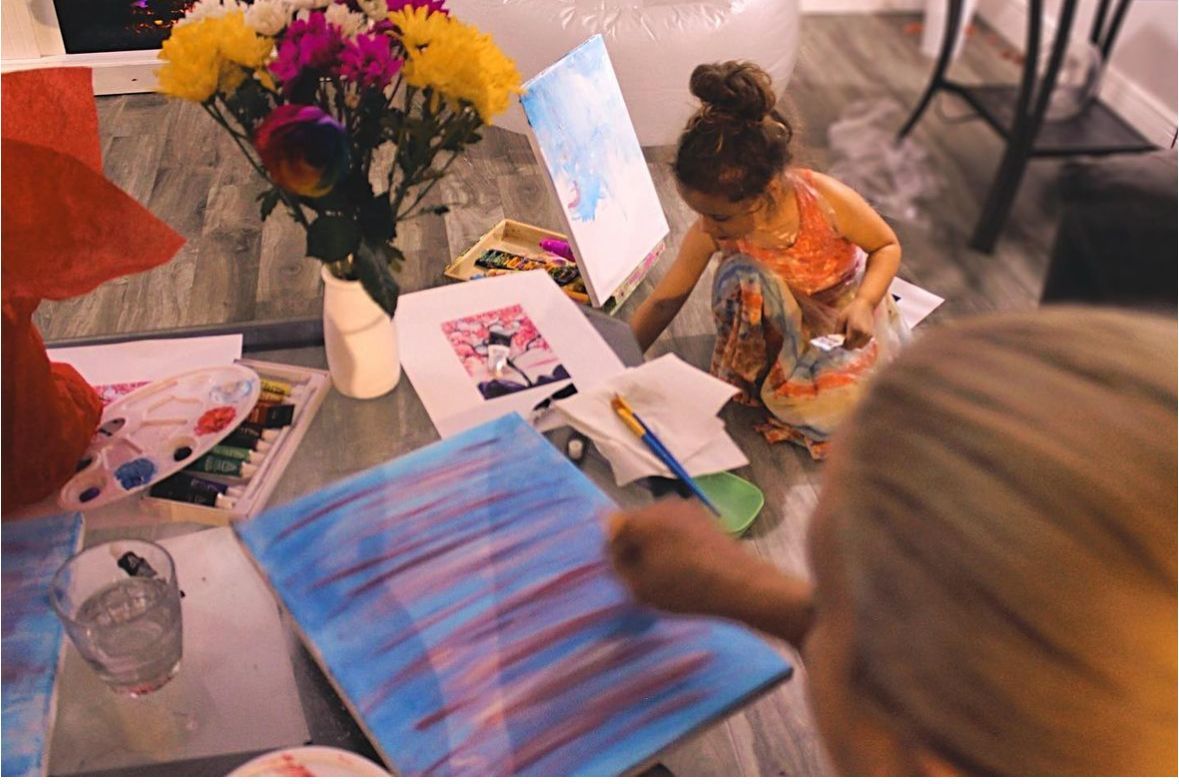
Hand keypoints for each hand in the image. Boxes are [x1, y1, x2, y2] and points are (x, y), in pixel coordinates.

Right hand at [605, 499, 764, 616]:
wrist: (740, 585)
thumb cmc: (685, 589)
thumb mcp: (639, 587)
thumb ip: (617, 565)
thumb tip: (612, 551)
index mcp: (642, 518)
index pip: (612, 528)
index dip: (615, 552)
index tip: (625, 573)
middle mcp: (662, 504)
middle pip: (635, 523)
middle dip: (636, 546)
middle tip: (646, 576)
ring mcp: (686, 507)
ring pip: (657, 525)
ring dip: (657, 544)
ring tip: (669, 573)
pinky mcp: (704, 517)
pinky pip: (677, 527)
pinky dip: (676, 543)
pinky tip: (687, 566)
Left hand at [835, 297, 875, 349]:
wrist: (865, 304)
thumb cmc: (851, 310)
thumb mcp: (840, 319)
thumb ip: (837, 332)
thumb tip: (836, 342)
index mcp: (855, 330)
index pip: (847, 344)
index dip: (841, 344)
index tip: (838, 341)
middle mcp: (863, 334)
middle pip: (853, 347)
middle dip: (846, 344)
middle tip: (842, 338)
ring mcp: (868, 336)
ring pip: (858, 347)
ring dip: (852, 344)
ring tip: (849, 335)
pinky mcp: (871, 335)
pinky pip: (862, 344)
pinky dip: (857, 342)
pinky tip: (854, 335)